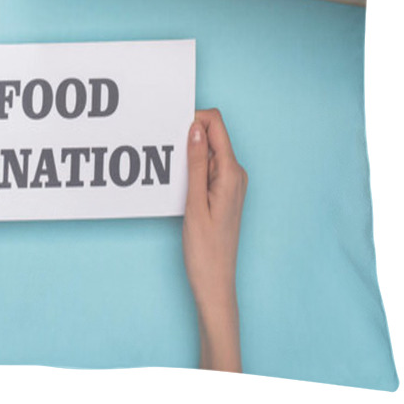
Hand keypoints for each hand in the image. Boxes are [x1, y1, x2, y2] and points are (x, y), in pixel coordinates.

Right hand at [183, 108, 247, 372]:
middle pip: (211, 136)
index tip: (172, 129)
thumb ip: (195, 163)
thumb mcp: (194, 203)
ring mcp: (231, 183)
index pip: (216, 126)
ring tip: (175, 183)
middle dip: (188, 140)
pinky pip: (206, 169)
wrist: (215, 283)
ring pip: (206, 153)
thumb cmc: (205, 250)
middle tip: (168, 160)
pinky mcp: (223, 192)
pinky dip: (191, 171)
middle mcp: (235, 174)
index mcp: (231, 173)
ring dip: (188, 158)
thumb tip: (195, 128)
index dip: (194, 120)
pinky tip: (180, 188)